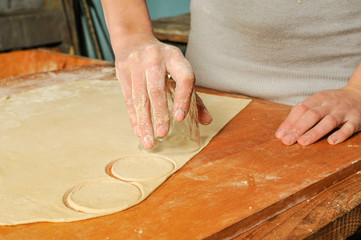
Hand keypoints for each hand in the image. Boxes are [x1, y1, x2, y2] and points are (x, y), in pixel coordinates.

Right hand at [114, 33, 211, 148]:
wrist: (134, 40)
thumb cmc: (163, 61)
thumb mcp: (179, 71)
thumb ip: (193, 96)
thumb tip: (207, 121)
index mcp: (175, 58)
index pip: (184, 77)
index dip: (183, 98)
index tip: (180, 118)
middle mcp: (155, 58)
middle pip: (157, 90)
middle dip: (160, 114)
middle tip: (163, 134)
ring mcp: (136, 64)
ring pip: (139, 97)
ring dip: (144, 121)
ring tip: (148, 140)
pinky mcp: (122, 71)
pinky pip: (128, 98)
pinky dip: (133, 117)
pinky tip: (138, 130)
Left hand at [275, 84, 360, 145]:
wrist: (360, 94)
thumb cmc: (332, 103)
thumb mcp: (317, 102)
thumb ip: (301, 113)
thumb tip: (282, 131)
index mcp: (318, 98)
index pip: (301, 109)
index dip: (289, 122)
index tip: (280, 135)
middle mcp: (330, 104)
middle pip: (312, 115)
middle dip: (298, 128)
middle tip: (288, 141)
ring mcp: (343, 112)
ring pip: (328, 121)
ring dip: (314, 132)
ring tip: (303, 142)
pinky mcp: (356, 120)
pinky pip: (349, 127)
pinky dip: (341, 134)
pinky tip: (331, 141)